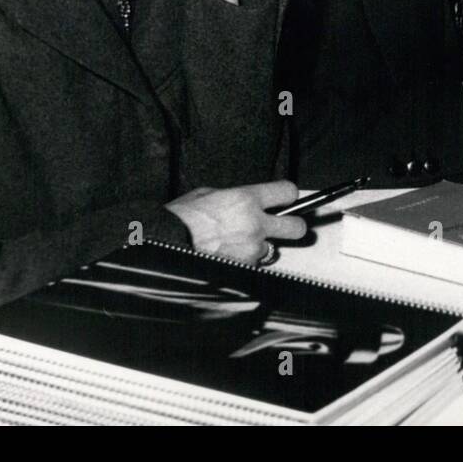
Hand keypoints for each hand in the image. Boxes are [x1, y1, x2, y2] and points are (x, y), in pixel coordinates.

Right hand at [165, 180, 306, 263]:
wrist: (165, 244)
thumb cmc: (181, 218)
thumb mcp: (207, 194)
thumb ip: (234, 196)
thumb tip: (247, 201)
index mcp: (246, 199)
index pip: (288, 192)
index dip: (288, 195)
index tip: (285, 199)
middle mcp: (255, 224)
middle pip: (297, 228)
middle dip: (293, 226)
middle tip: (283, 226)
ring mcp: (251, 250)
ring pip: (271, 250)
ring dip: (259, 248)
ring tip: (236, 246)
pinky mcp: (244, 269)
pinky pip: (253, 266)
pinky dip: (244, 263)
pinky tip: (227, 257)